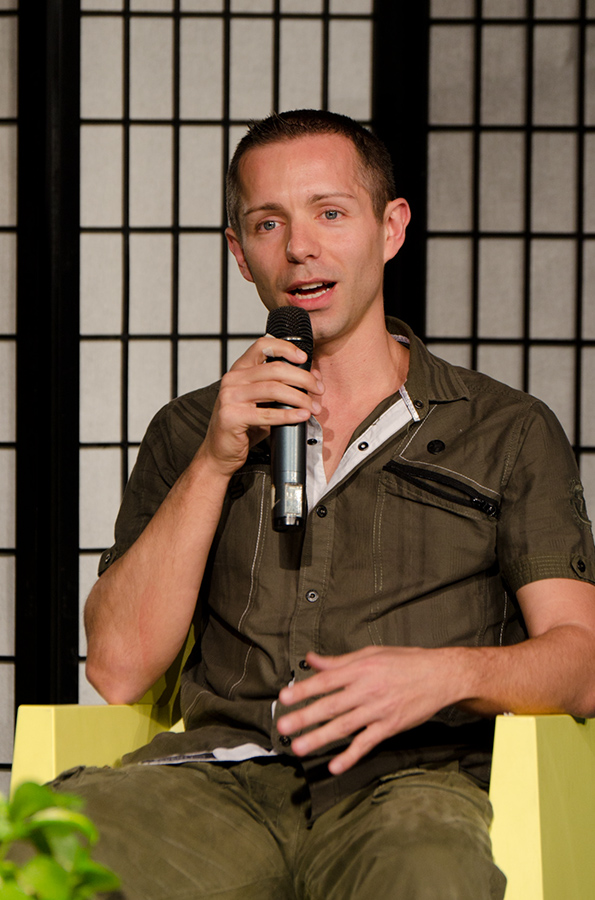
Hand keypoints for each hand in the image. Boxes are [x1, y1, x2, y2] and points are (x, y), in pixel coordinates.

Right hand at [199, 334, 323, 476]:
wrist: (220, 451)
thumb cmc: (243, 425)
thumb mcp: (264, 402)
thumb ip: (284, 387)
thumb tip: (313, 378)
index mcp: (240, 370)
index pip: (262, 346)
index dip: (286, 348)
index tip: (304, 358)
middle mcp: (233, 379)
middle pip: (275, 369)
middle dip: (303, 378)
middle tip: (318, 390)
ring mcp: (230, 397)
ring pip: (274, 389)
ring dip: (300, 398)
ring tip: (314, 407)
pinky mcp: (232, 416)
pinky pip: (267, 414)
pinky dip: (289, 415)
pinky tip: (302, 416)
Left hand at [277, 646, 464, 774]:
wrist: (440, 675)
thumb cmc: (404, 661)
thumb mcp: (370, 653)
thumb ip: (338, 661)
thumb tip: (311, 659)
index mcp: (360, 669)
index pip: (326, 681)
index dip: (304, 690)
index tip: (284, 698)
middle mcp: (367, 689)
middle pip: (331, 706)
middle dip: (305, 717)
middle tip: (283, 728)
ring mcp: (378, 710)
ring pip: (344, 726)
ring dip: (320, 738)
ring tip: (300, 748)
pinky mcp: (390, 726)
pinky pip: (366, 743)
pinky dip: (350, 756)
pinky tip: (335, 765)